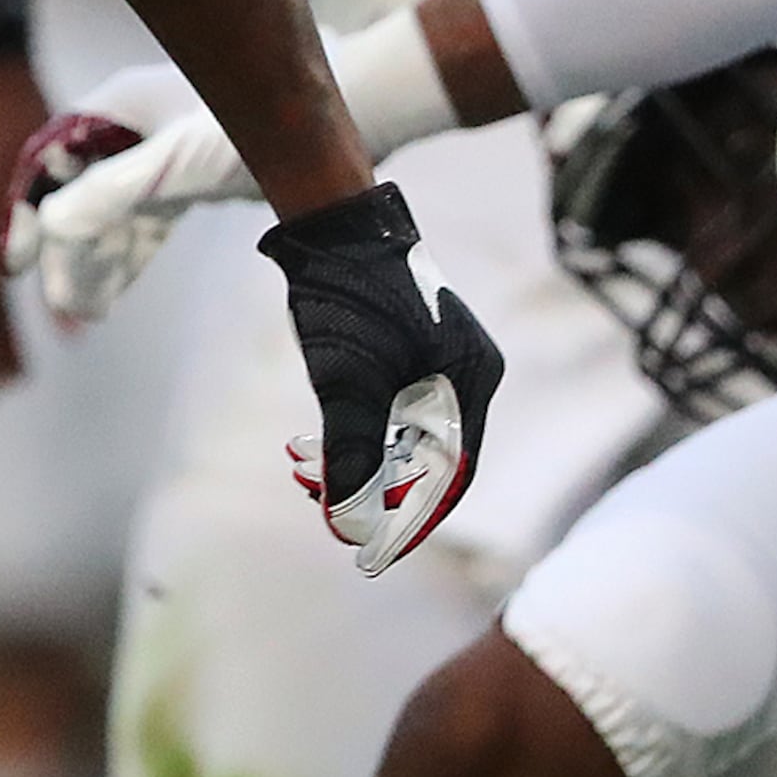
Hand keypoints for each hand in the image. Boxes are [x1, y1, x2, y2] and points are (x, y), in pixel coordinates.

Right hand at [1, 61, 249, 328]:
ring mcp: (158, 148)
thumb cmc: (260, 125)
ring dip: (95, 262)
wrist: (347, 110)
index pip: (47, 160)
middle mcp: (129, 122)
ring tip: (83, 315)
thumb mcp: (178, 164)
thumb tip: (52, 224)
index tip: (19, 264)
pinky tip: (110, 297)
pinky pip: (141, 221)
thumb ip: (115, 192)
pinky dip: (126, 258)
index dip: (26, 212)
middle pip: (75, 192)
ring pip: (108, 213)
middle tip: (61, 306)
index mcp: (115, 106)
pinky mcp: (187, 173)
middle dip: (66, 252)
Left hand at [266, 183, 502, 573]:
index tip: (374, 554)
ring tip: (307, 474)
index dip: (413, 522)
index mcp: (469, 382)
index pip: (453, 477)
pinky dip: (356, 434)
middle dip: (375, 492)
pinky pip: (391, 411)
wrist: (332, 222)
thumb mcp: (346, 384)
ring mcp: (440, 359)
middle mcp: (465, 373)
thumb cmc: (347, 298)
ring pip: (403, 436)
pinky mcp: (409, 350)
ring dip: (358, 463)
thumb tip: (349, 523)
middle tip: (325, 509)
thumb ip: (352, 455)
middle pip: (428, 461)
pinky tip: (315, 445)